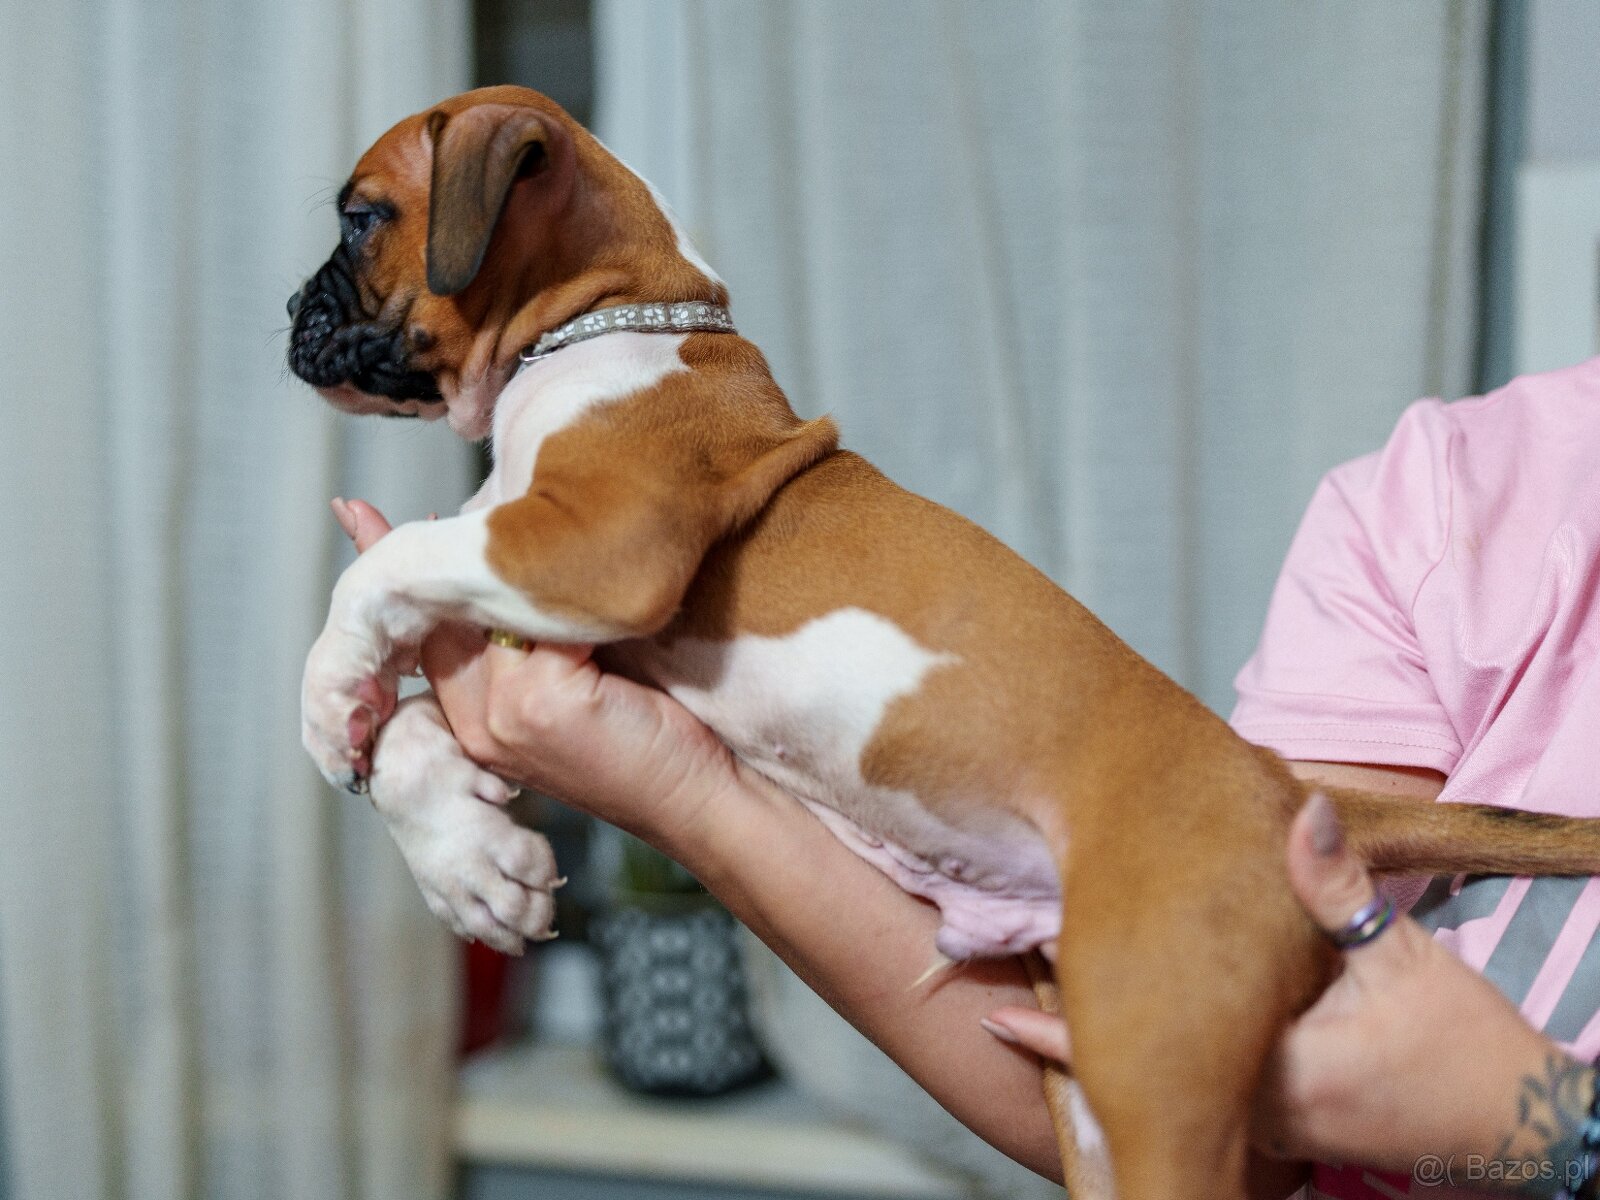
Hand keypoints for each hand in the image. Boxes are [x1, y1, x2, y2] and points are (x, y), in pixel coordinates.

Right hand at [331, 498, 740, 849]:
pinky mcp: (541, 701)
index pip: (419, 631)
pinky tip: (613, 613)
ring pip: (494, 605)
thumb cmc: (650, 735)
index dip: (398, 571)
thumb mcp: (574, 681)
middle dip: (441, 553)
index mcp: (472, 717)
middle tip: (397, 501)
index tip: (357, 514)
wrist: (697, 797)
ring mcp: (502, 711)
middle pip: (443, 609)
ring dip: (534, 575)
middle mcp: (475, 718)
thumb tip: (499, 564)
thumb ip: (520, 635)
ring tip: (573, 560)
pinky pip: (548, 618)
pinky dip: (587, 608)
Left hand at [982, 793, 1573, 1174]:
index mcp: (1275, 1073)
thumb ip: (1338, 887)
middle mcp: (1257, 1109)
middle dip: (1068, 1029)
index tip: (998, 1005)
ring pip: (1157, 1080)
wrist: (1503, 1115)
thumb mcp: (1398, 957)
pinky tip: (1110, 1015)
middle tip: (991, 981)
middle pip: (1137, 1071)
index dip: (1065, 1029)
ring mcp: (1263, 1124)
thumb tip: (1302, 807)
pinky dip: (1144, 1053)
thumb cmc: (1456, 1043)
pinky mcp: (1274, 1121)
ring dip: (1101, 1040)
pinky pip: (1189, 1088)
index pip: (1146, 1057)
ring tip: (1030, 989)